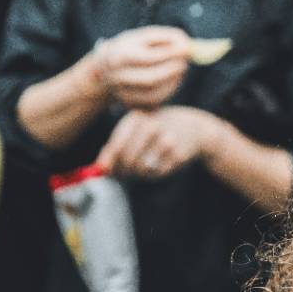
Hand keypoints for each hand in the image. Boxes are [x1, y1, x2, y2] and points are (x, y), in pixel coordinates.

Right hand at [94, 26, 191, 110]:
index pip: (148, 58)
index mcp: (119, 57)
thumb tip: (186, 44)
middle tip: (185, 63)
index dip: (170, 54)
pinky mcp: (132, 106)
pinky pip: (154, 103)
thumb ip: (165, 37)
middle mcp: (118, 78)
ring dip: (173, 83)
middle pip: (151, 79)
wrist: (106, 71)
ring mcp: (123, 95)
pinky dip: (167, 92)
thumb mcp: (142, 37)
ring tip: (180, 70)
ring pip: (154, 95)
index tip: (186, 49)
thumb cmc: (130, 49)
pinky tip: (172, 80)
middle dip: (172, 71)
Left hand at [97, 106, 219, 179]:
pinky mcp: (178, 154)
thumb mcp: (133, 132)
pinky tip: (159, 164)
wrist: (191, 127)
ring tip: (145, 167)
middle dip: (125, 171)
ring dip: (141, 173)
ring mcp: (166, 140)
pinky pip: (159, 172)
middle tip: (128, 174)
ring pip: (143, 168)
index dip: (111, 163)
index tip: (110, 170)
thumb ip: (114, 148)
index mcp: (136, 117)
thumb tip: (100, 169)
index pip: (116, 146)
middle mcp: (151, 126)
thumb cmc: (155, 131)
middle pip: (128, 159)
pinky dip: (155, 173)